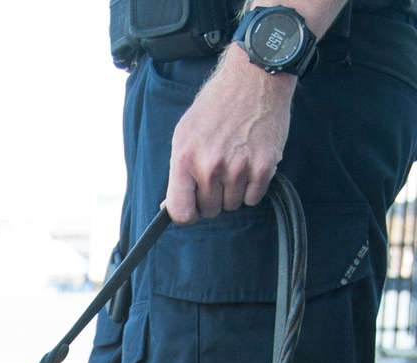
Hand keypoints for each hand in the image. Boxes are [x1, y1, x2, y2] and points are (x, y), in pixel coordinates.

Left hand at [166, 46, 295, 224]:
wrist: (254, 76)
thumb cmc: (216, 105)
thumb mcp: (185, 132)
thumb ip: (179, 171)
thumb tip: (170, 206)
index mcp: (186, 158)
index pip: (181, 212)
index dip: (187, 214)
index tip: (192, 207)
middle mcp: (210, 165)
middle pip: (209, 210)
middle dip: (213, 196)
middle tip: (219, 169)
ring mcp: (238, 167)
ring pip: (232, 205)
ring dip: (234, 190)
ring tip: (235, 160)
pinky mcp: (264, 166)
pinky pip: (253, 198)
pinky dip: (252, 186)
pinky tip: (251, 162)